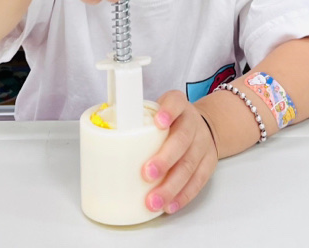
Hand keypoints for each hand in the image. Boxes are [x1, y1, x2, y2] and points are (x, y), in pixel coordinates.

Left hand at [142, 91, 218, 214]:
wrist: (204, 126)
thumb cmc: (172, 121)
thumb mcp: (158, 110)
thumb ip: (138, 120)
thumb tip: (100, 139)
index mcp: (179, 106)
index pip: (176, 103)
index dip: (168, 111)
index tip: (158, 121)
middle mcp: (193, 123)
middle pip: (182, 140)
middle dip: (165, 159)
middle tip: (146, 173)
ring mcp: (203, 144)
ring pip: (190, 165)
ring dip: (171, 185)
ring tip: (153, 201)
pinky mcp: (209, 163)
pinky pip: (198, 181)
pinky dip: (184, 195)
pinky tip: (170, 206)